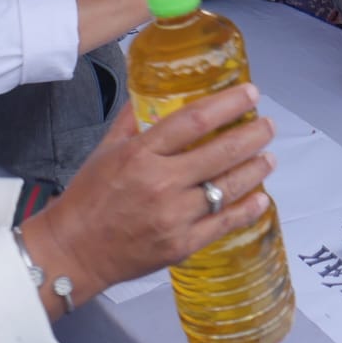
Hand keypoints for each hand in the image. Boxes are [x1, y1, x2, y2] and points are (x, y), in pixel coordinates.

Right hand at [24, 84, 275, 300]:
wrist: (72, 251)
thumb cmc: (87, 198)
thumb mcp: (104, 150)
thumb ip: (131, 119)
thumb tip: (148, 91)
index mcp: (141, 154)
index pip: (193, 120)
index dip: (227, 104)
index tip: (250, 94)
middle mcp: (161, 183)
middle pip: (220, 153)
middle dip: (252, 136)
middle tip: (268, 126)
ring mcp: (173, 216)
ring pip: (227, 188)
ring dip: (254, 170)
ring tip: (269, 158)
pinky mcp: (181, 245)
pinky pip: (223, 224)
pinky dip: (246, 209)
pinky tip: (260, 197)